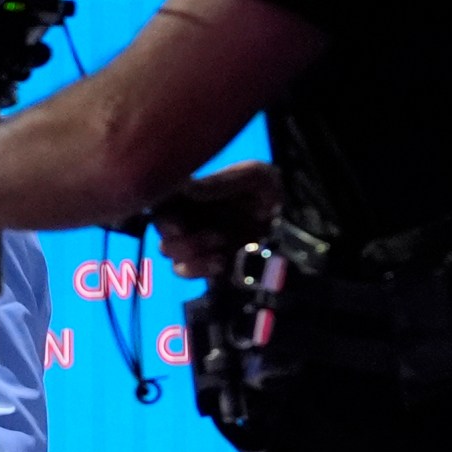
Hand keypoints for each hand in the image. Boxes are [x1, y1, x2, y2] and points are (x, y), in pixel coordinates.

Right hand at [150, 161, 281, 279]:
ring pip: (173, 258)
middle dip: (184, 243)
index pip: (159, 207)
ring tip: (222, 250)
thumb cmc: (269, 187)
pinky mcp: (208, 263)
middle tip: (217, 236)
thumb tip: (185, 189)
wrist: (292, 215)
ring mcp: (197, 244)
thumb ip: (219, 183)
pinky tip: (222, 263)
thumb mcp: (252, 177)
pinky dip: (201, 271)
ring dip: (193, 258)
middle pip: (163, 238)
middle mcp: (188, 220)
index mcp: (190, 196)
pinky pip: (190, 273)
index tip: (179, 227)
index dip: (163, 220)